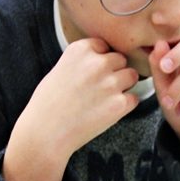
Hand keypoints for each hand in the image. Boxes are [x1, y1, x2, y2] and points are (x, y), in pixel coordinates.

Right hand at [3, 37, 138, 180]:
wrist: (45, 134)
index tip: (90, 74)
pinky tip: (107, 112)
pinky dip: (125, 106)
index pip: (104, 46)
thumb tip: (102, 59)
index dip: (99, 60)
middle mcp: (97, 63)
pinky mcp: (119, 104)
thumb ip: (81, 62)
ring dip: (123, 86)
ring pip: (132, 76)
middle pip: (121, 59)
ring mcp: (110, 83)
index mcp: (80, 50)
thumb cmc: (47, 105)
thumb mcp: (59, 70)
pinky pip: (134, 98)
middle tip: (99, 90)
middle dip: (114, 72)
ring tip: (104, 100)